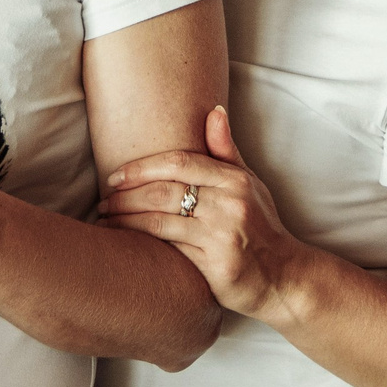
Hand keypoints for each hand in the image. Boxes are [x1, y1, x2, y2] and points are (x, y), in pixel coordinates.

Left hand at [98, 107, 313, 324]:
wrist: (284, 277)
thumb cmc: (261, 226)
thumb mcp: (250, 184)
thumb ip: (226, 150)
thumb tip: (214, 110)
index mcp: (235, 180)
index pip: (180, 162)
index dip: (142, 167)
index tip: (115, 175)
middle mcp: (230, 205)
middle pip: (164, 191)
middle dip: (126, 194)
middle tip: (103, 199)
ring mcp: (223, 236)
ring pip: (160, 221)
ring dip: (125, 219)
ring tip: (105, 219)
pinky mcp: (215, 267)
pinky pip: (169, 250)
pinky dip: (141, 244)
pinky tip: (123, 243)